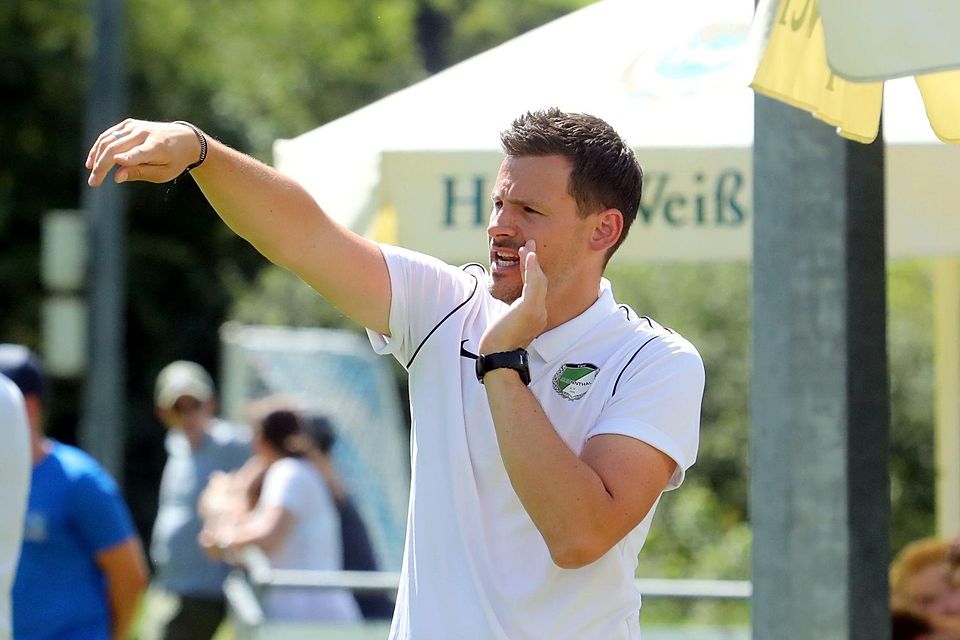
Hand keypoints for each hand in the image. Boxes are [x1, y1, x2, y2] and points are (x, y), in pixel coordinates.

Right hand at [86, 119, 201, 186]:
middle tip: (93, 182)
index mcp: (157, 146)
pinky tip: (92, 160)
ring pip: (108, 140)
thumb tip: (117, 177)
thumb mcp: (163, 173)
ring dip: (96, 157)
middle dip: (102, 166)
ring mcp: (135, 126)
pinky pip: (109, 135)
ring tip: (91, 173)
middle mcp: (144, 133)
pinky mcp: (128, 124)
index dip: (128, 158)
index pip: (140, 152)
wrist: (185, 138)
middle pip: (116, 148)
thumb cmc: (174, 160)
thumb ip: (140, 173)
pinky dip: (99, 147)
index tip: (116, 163)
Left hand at [479, 240, 547, 353]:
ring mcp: (537, 311)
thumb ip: (510, 316)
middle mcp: (540, 313)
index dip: (531, 272)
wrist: (499, 358)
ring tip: (528, 246)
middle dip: (534, 263)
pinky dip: (532, 268)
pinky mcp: (530, 309)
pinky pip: (534, 284)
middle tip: (530, 245)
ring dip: (533, 261)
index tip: (526, 257)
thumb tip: (507, 312)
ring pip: (538, 281)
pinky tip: (529, 255)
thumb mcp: (505, 326)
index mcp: (535, 316)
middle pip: (540, 282)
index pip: (535, 289)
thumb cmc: (498, 345)